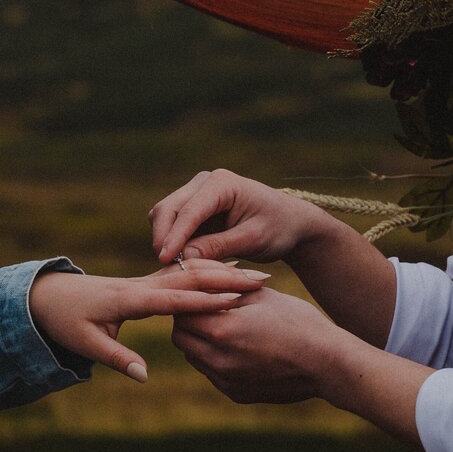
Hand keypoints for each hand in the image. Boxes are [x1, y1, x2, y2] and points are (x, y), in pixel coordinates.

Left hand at [29, 259, 270, 382]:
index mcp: (131, 299)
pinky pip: (186, 274)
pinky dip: (211, 272)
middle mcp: (144, 284)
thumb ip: (117, 358)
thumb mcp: (87, 343)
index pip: (175, 297)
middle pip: (192, 278)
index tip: (237, 297)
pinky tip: (234, 272)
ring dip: (225, 273)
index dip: (206, 298)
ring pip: (193, 273)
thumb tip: (143, 375)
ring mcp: (149, 280)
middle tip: (262, 279)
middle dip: (227, 277)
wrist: (52, 295)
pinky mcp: (151, 282)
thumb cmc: (68, 320)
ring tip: (260, 275)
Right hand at [149, 169, 333, 265]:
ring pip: (165, 216)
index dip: (174, 235)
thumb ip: (219, 246)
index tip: (164, 259)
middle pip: (168, 208)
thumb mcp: (253, 239)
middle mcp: (204, 183)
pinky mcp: (194, 209)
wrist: (289, 223)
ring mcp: (196, 194)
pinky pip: (173, 225)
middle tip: (165, 268)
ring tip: (174, 268)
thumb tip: (185, 257)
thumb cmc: (278, 228)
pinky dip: (172, 242)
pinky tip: (179, 263)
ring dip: (165, 240)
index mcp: (222, 184)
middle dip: (163, 237)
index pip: (190, 210)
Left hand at [171, 288, 341, 403]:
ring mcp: (226, 381)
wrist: (327, 362)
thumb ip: (223, 288)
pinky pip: (212, 374)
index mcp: (222, 330)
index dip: (187, 299)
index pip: (182, 312)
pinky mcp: (236, 393)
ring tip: (221, 325)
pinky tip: (236, 347)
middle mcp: (218, 360)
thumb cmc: (297, 321)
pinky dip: (215, 359)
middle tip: (204, 307)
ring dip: (200, 341)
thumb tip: (197, 279)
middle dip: (188, 321)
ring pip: (195, 358)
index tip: (197, 291)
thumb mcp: (260, 294)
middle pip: (181, 338)